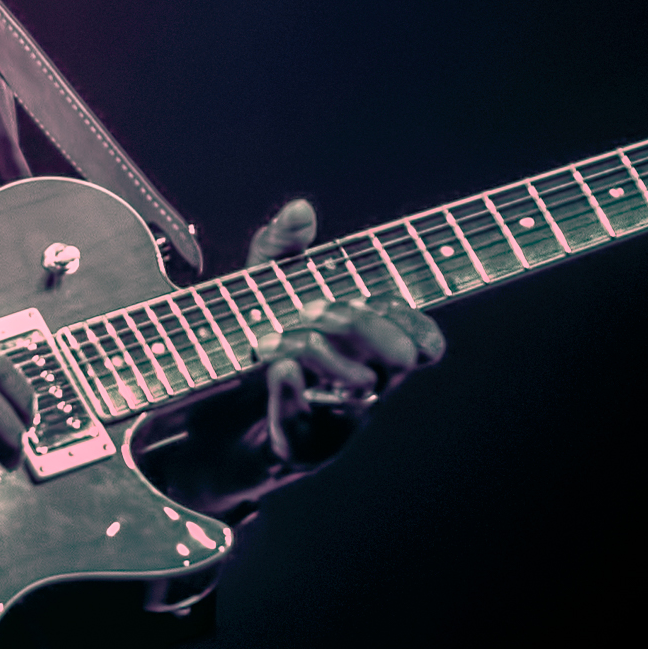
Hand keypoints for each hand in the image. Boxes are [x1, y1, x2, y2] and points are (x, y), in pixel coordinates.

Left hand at [246, 198, 444, 464]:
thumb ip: (283, 244)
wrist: (222, 411)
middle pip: (400, 356)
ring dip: (315, 350)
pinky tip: (275, 366)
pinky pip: (306, 419)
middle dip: (359, 323)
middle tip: (308, 309)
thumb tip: (300, 208)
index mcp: (373, 348)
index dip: (408, 317)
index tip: (362, 298)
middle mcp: (368, 384)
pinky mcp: (304, 441)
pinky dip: (290, 389)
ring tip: (266, 337)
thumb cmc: (263, 335)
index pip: (425, 339)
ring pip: (356, 387)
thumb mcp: (265, 282)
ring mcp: (339, 416)